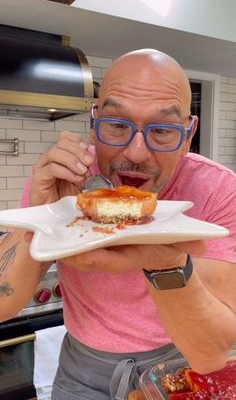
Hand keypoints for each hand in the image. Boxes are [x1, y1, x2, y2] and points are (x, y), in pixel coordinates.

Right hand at [30, 132, 95, 205]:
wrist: (55, 213)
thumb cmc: (66, 195)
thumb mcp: (82, 177)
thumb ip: (87, 165)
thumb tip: (93, 151)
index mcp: (60, 155)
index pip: (65, 137)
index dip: (77, 141)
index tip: (88, 149)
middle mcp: (49, 158)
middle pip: (61, 144)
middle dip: (78, 151)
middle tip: (90, 162)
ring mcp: (42, 167)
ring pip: (55, 153)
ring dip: (72, 160)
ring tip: (83, 171)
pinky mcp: (38, 178)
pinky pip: (52, 169)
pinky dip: (67, 172)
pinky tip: (76, 178)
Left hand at [59, 240, 205, 273]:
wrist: (160, 248)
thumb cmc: (167, 245)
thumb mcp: (180, 243)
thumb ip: (188, 243)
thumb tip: (200, 244)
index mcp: (131, 257)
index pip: (112, 262)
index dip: (97, 259)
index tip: (81, 254)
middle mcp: (115, 256)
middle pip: (90, 258)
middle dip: (73, 254)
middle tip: (56, 245)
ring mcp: (107, 250)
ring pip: (82, 252)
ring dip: (67, 247)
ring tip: (51, 236)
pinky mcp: (101, 242)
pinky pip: (83, 242)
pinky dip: (72, 238)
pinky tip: (61, 227)